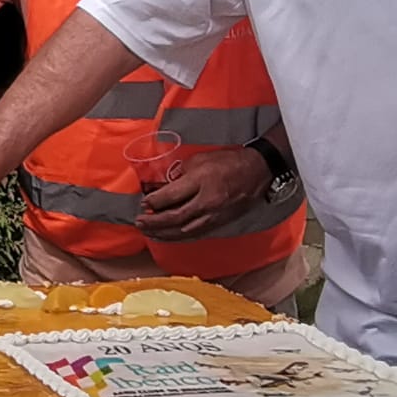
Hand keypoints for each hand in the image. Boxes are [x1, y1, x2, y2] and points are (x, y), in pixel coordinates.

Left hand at [138, 147, 270, 239]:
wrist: (257, 171)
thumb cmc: (227, 162)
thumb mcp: (200, 159)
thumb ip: (181, 174)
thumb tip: (164, 187)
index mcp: (201, 181)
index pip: (172, 196)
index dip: (155, 202)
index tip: (143, 203)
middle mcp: (207, 201)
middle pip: (175, 217)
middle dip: (154, 222)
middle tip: (139, 222)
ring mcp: (214, 215)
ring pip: (184, 230)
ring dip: (164, 233)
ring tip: (149, 233)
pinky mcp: (220, 223)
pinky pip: (195, 233)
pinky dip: (179, 236)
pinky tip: (168, 236)